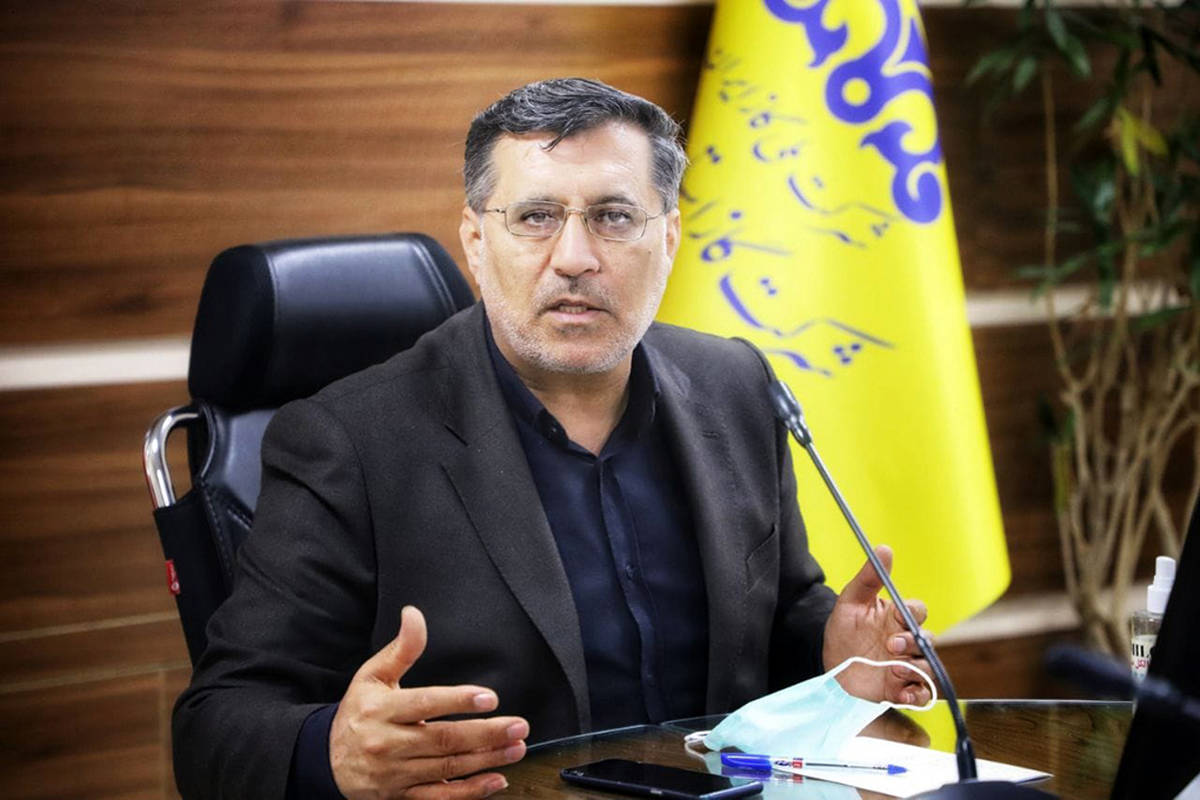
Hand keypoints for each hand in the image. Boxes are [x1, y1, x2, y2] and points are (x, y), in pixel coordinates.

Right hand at [330, 606, 528, 799]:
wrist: (326, 760)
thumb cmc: (357, 712)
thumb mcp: (372, 675)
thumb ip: (401, 648)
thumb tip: (414, 615)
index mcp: (381, 710)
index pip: (424, 704)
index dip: (458, 701)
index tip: (489, 697)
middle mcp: (388, 743)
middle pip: (443, 740)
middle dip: (486, 733)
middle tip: (517, 726)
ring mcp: (396, 774)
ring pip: (447, 768)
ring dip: (487, 760)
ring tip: (515, 748)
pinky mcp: (401, 797)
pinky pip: (441, 797)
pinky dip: (471, 792)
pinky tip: (496, 779)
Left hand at [821, 545, 933, 705]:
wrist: (829, 667)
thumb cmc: (842, 632)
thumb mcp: (850, 603)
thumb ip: (867, 578)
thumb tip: (884, 548)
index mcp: (896, 619)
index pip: (917, 611)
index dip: (913, 614)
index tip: (899, 616)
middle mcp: (906, 642)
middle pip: (927, 639)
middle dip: (913, 642)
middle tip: (891, 645)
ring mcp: (907, 665)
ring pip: (929, 666)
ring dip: (917, 669)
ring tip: (893, 669)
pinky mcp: (902, 688)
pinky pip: (922, 694)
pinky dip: (918, 694)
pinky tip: (903, 692)